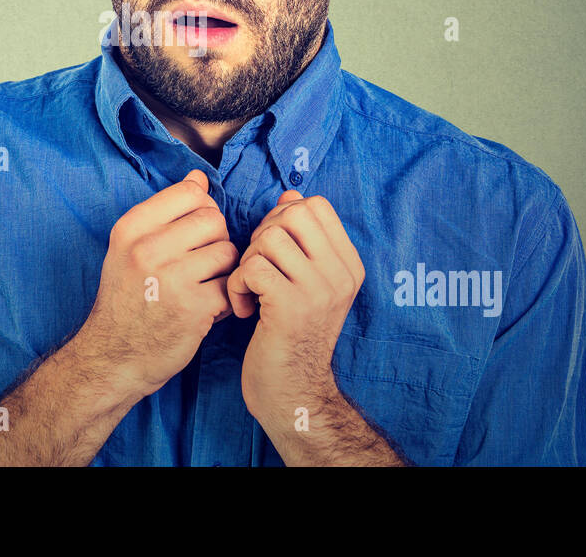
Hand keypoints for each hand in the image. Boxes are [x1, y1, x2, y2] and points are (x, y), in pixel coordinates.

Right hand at [76, 169, 238, 400]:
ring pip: (227, 251)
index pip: (190, 193)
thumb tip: (198, 177)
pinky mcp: (193, 308)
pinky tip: (208, 307)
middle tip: (203, 262)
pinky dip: (226, 297)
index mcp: (131, 228)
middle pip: (213, 219)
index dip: (202, 209)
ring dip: (224, 269)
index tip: (195, 231)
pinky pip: (230, 285)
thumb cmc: (127, 299)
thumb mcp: (130, 249)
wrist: (114, 356)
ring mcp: (170, 279)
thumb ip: (165, 212)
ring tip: (205, 284)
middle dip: (216, 239)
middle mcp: (147, 249)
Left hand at [227, 190, 364, 421]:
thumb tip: (291, 194)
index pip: (316, 205)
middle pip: (293, 214)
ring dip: (248, 262)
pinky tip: (246, 310)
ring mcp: (318, 291)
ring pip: (269, 239)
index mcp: (348, 265)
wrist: (292, 392)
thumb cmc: (291, 334)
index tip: (275, 251)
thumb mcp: (306, 283)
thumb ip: (301, 240)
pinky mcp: (290, 308)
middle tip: (259, 269)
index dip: (284, 217)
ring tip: (252, 291)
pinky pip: (251, 268)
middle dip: (264, 235)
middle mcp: (340, 275)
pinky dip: (237, 286)